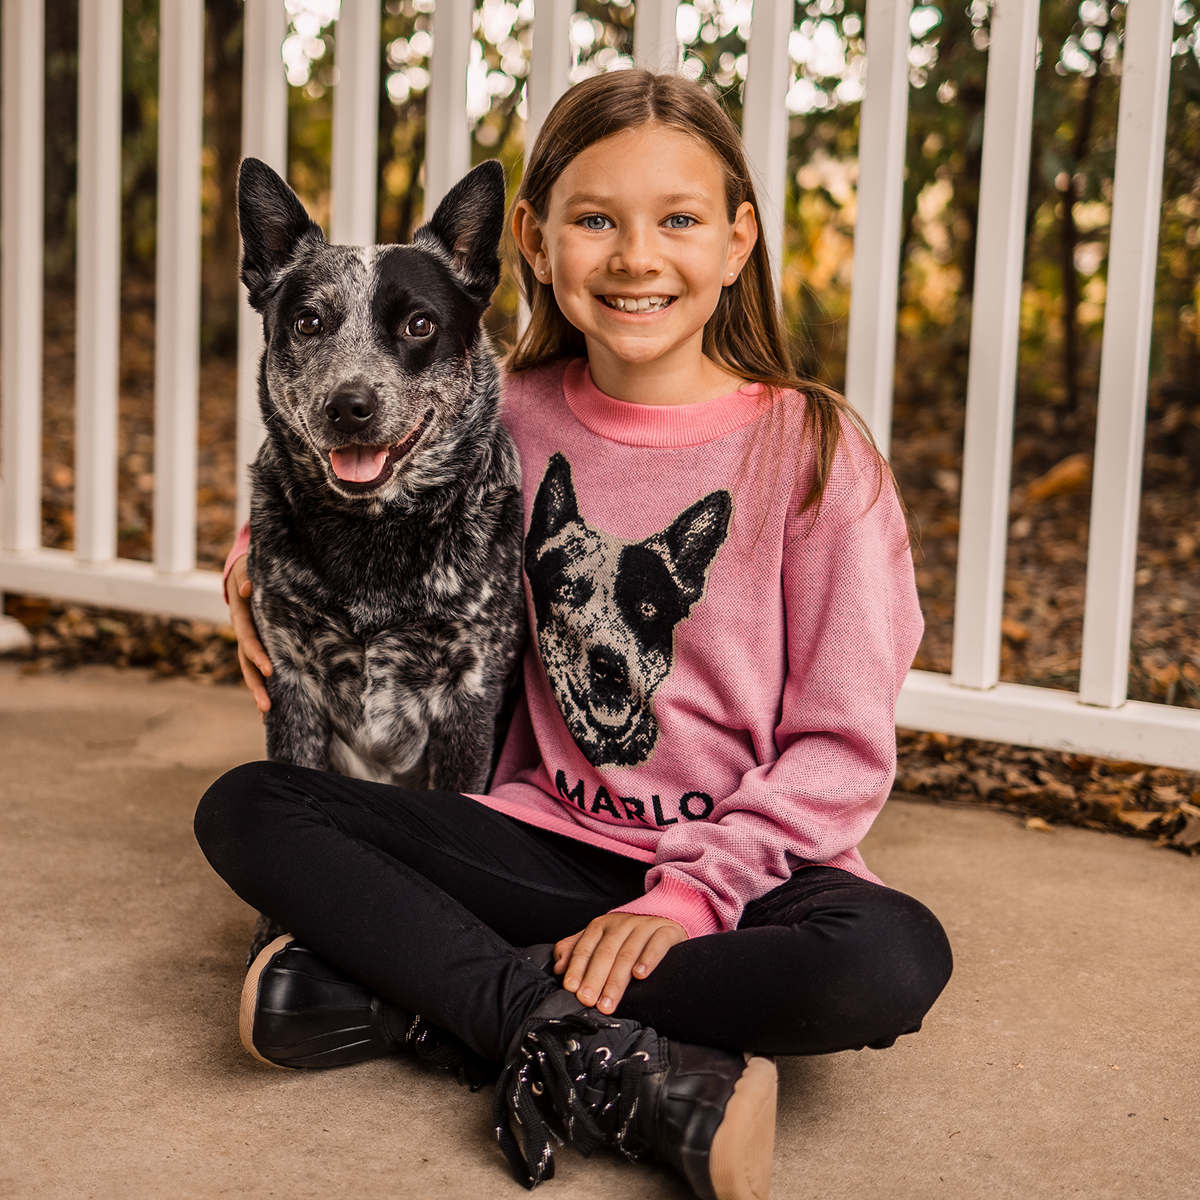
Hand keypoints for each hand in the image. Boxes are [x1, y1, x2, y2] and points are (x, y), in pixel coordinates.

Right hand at [227, 554, 272, 713]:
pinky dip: (266, 687)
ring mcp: (251, 643)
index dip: (257, 655)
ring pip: (251, 671)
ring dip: (258, 693)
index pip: (248, 640)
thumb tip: (248, 589)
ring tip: (267, 715)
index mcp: (241, 618)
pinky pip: (260, 669)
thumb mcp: (246, 570)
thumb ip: (246, 578)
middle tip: (266, 707)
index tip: (269, 670)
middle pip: (246, 664)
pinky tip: (272, 709)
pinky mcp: (260, 647)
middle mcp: (244, 635)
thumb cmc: (249, 570)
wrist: (246, 573)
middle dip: (256, 686)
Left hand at [554, 913, 686, 1014]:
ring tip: (608, 1002)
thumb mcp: (599, 939)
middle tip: (588, 1001)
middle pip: (605, 953)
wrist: (665, 918)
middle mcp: (621, 923)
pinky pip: (657, 944)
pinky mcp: (666, 930)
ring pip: (628, 953)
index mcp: (601, 925)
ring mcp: (644, 926)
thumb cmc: (627, 936)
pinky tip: (640, 975)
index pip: (585, 947)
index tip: (572, 989)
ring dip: (617, 980)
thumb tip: (558, 966)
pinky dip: (648, 960)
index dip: (577, 968)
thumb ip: (575, 950)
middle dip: (595, 979)